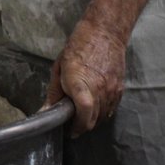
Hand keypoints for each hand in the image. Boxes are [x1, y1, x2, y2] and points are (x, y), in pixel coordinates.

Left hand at [41, 19, 125, 136]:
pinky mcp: (120, 89)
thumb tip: (44, 111)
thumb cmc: (77, 48)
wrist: (104, 34)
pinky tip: (94, 106)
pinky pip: (111, 109)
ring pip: (103, 117)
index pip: (83, 117)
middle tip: (72, 122)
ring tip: (81, 114)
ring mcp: (112, 91)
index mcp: (80, 85)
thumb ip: (54, 93)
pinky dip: (102, 112)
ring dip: (92, 120)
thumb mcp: (59, 68)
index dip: (76, 128)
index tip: (69, 131)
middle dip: (82, 125)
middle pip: (93, 121)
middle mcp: (99, 91)